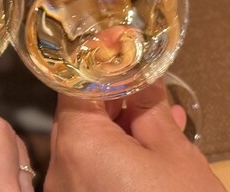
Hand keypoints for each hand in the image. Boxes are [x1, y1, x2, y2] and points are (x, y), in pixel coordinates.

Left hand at [45, 80, 224, 191]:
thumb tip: (141, 85)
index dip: (101, 71)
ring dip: (118, 134)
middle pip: (79, 121)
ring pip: (86, 149)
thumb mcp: (175, 155)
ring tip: (161, 122)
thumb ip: (149, 111)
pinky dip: (113, 162)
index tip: (124, 59)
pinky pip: (90, 175)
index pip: (76, 90)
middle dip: (114, 105)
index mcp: (76, 145)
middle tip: (151, 94)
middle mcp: (58, 171)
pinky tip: (149, 156)